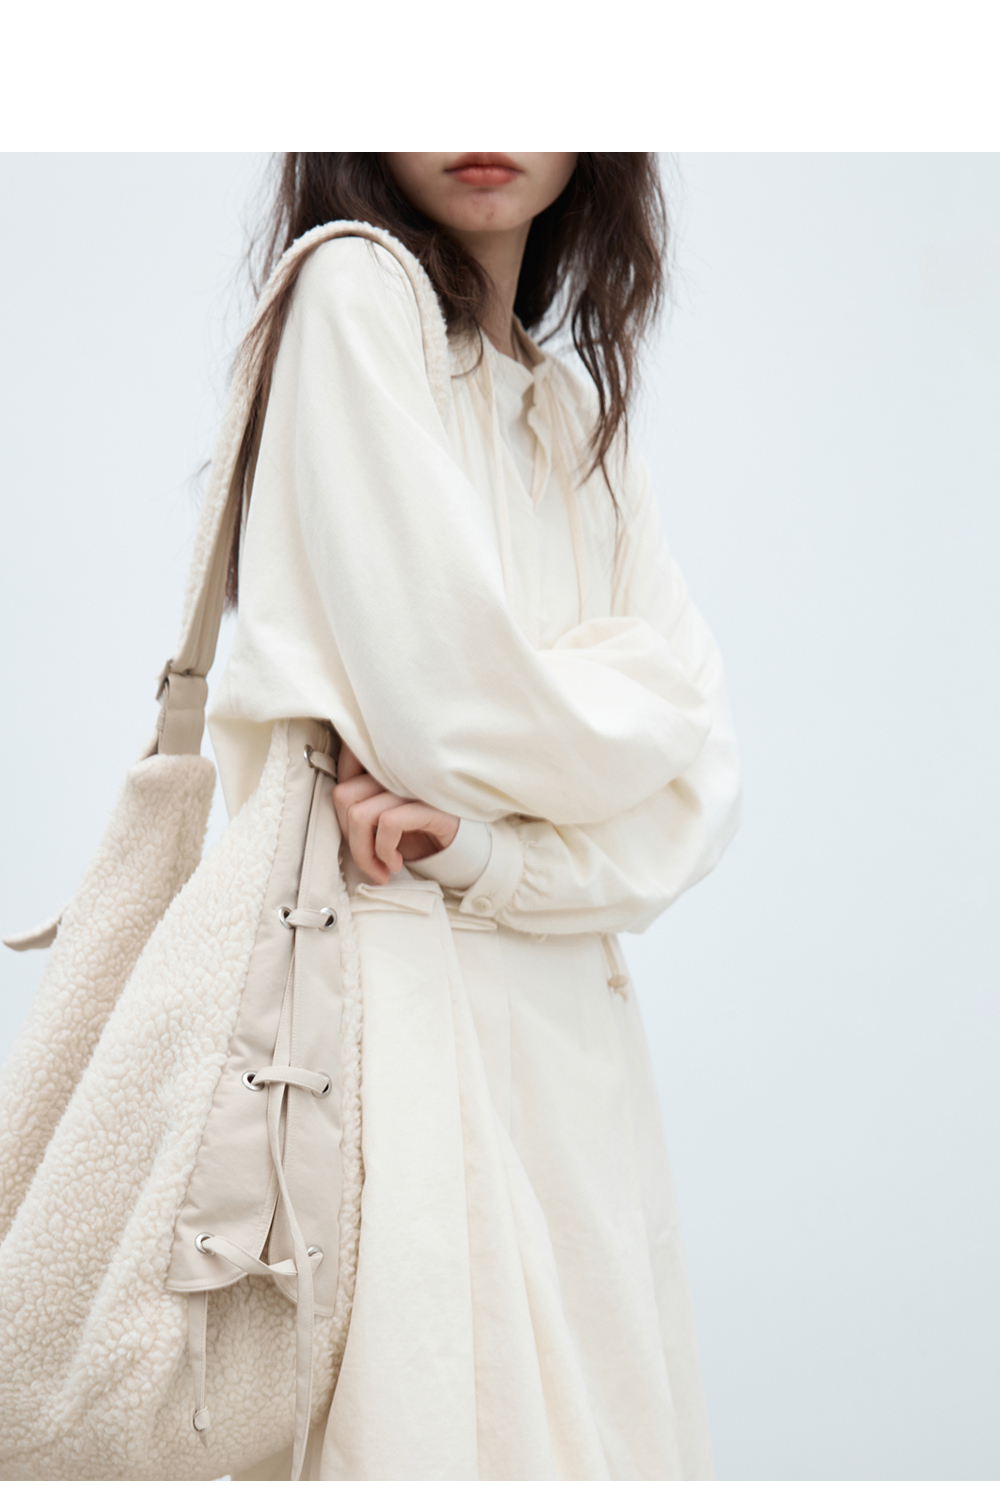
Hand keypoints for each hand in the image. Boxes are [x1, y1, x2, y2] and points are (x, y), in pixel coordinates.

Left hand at [332, 740, 459, 885]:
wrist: (460, 849)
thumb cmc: (415, 831)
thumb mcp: (380, 816)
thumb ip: (358, 801)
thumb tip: (332, 810)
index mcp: (384, 763)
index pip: (343, 766)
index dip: (340, 808)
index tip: (353, 832)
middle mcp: (398, 768)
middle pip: (343, 796)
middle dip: (349, 838)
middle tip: (366, 857)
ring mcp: (415, 785)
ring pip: (360, 815)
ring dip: (364, 853)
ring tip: (380, 867)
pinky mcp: (430, 805)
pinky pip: (388, 824)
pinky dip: (385, 851)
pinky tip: (396, 862)